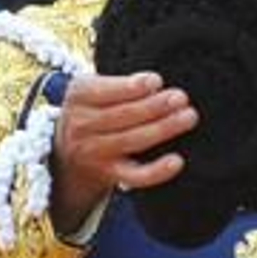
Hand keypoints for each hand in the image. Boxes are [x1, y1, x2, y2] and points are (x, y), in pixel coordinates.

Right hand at [49, 73, 197, 232]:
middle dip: (154, 106)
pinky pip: (135, 176)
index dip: (132, 87)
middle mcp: (81, 125)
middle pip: (122, 115)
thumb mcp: (94, 88)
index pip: (104, 91)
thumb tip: (157, 86)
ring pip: (131, 141)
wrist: (69, 150)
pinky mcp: (109, 174)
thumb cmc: (95, 109)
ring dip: (163, 128)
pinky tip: (177, 161)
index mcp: (79, 96)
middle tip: (180, 98)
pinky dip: (156, 171)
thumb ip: (120, 84)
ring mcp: (94, 152)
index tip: (156, 81)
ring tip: (188, 116)